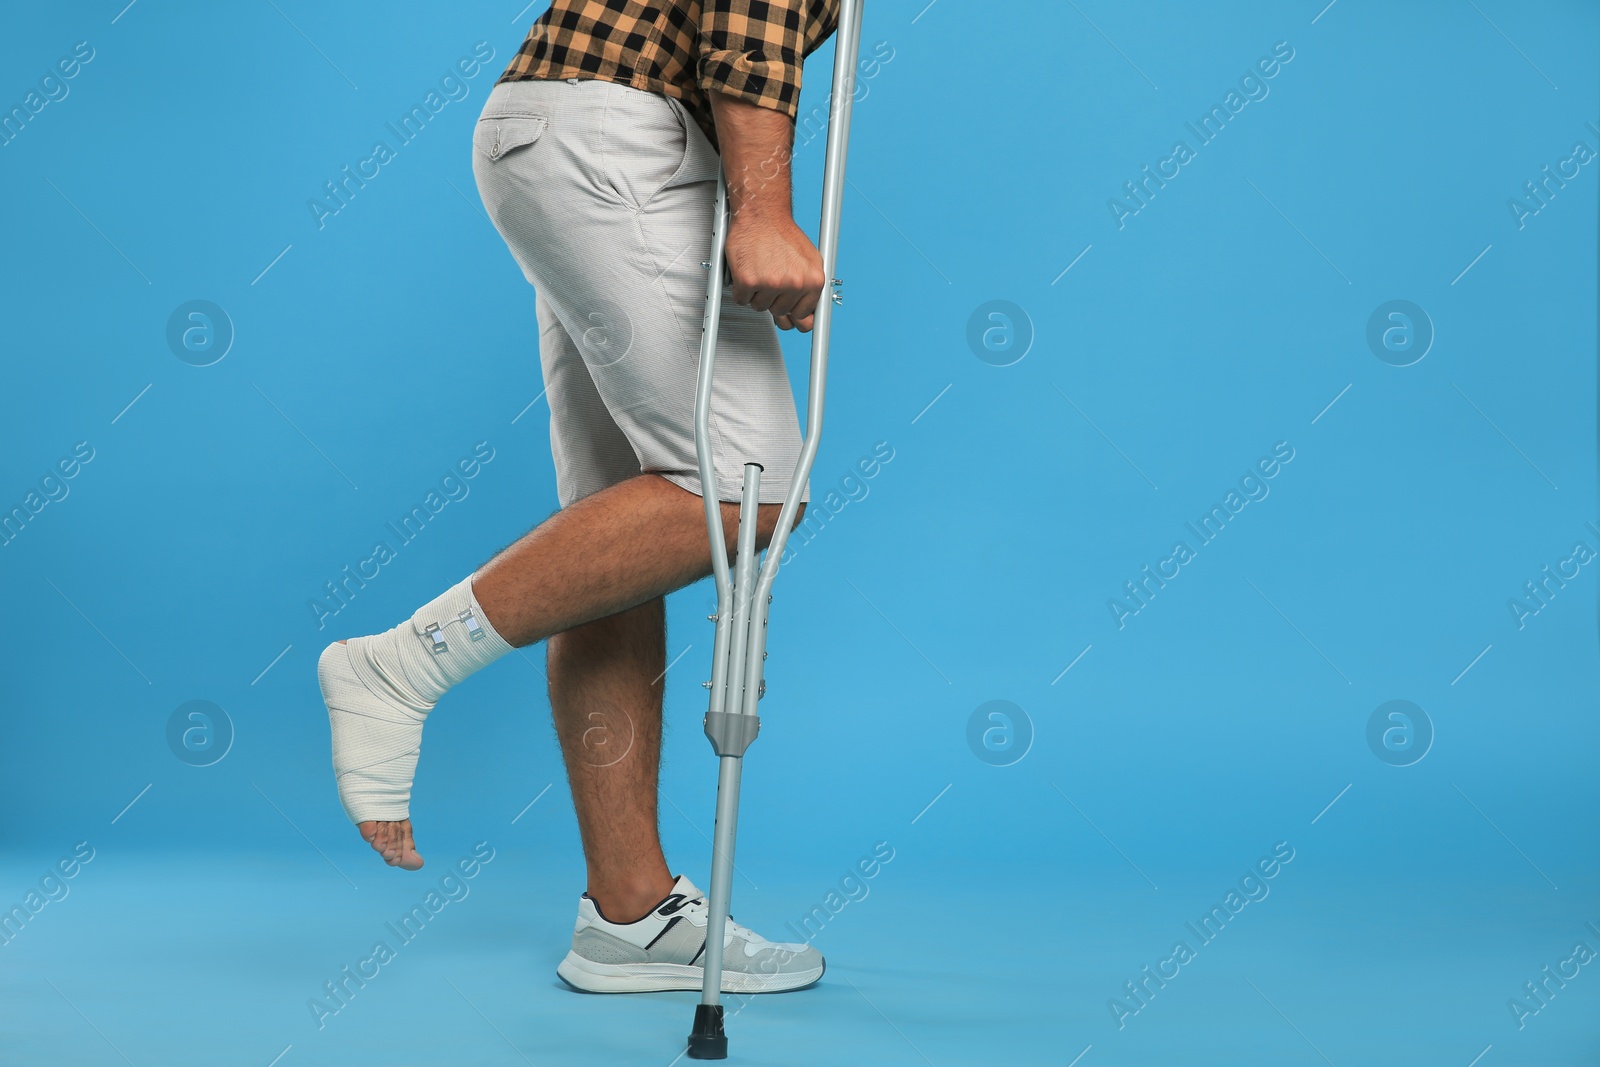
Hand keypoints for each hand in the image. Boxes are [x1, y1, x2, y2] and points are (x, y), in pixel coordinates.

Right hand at [723, 213, 826, 331]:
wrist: (762, 214)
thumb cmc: (782, 234)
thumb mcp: (810, 260)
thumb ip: (811, 290)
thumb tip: (809, 319)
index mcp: (814, 281)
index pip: (805, 319)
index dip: (793, 313)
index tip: (789, 315)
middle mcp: (795, 283)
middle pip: (780, 314)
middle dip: (774, 300)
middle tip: (771, 279)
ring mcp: (771, 283)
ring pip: (759, 308)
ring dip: (756, 294)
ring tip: (761, 271)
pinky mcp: (749, 281)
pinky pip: (742, 300)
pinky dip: (741, 289)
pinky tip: (748, 271)